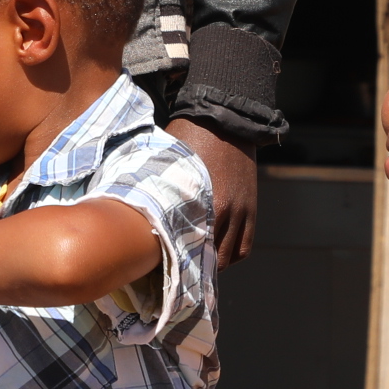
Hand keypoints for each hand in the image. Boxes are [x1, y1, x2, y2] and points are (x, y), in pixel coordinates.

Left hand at [166, 119, 258, 265]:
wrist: (225, 116)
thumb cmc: (187, 136)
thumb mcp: (167, 163)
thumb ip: (160, 191)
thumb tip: (137, 210)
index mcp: (198, 201)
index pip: (184, 245)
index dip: (171, 260)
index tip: (158, 266)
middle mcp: (222, 211)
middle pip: (208, 257)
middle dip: (193, 268)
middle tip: (176, 271)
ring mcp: (241, 212)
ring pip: (228, 256)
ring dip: (213, 264)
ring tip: (197, 267)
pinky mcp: (251, 209)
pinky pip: (245, 246)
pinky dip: (233, 255)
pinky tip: (218, 255)